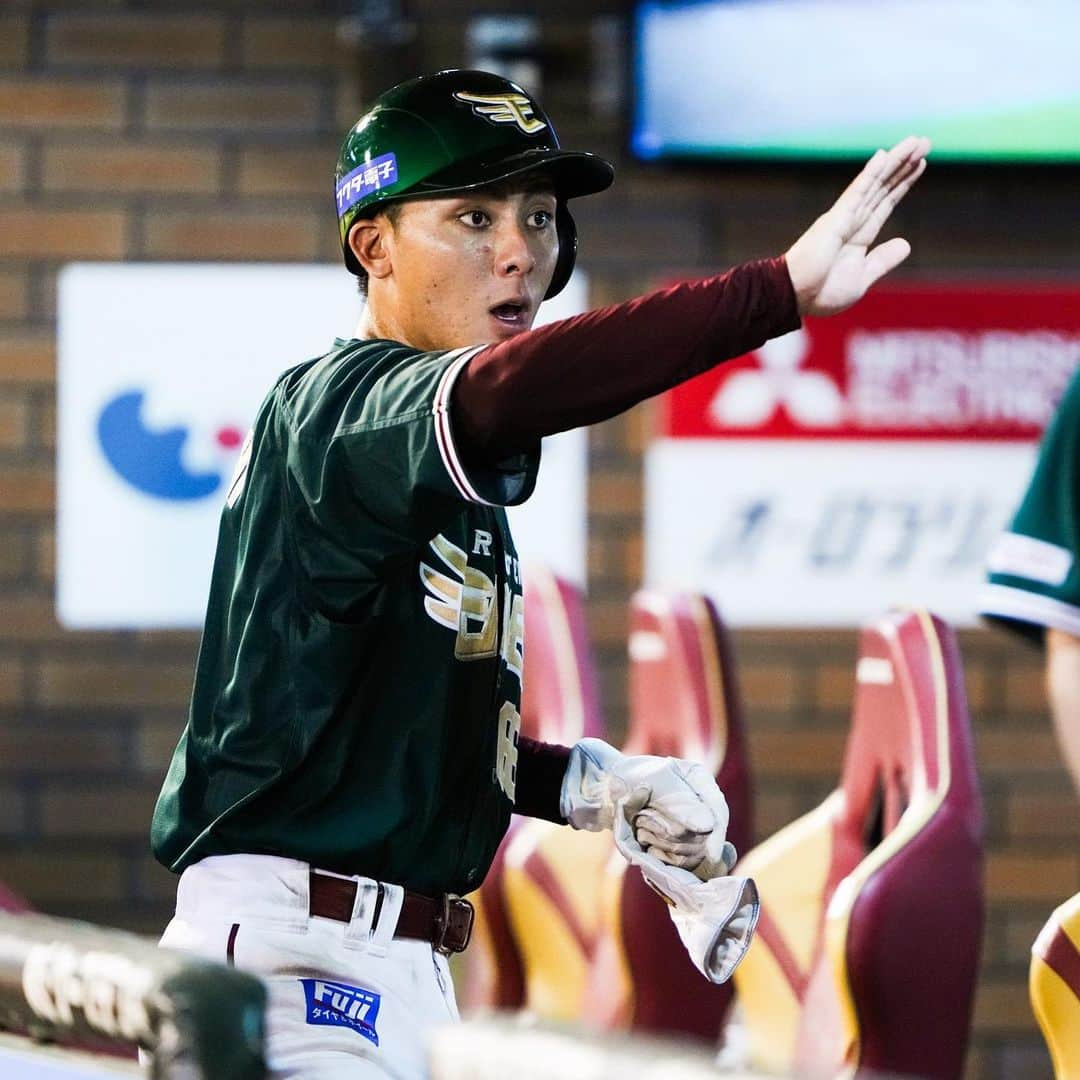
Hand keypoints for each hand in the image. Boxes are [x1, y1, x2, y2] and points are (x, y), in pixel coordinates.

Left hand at [560, 738, 735, 876]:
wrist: (606, 790)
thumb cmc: (630, 778)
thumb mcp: (656, 782)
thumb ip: (681, 804)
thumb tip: (708, 827)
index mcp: (699, 780)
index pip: (718, 812)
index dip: (717, 834)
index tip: (711, 855)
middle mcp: (699, 803)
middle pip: (703, 837)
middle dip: (671, 834)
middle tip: (641, 819)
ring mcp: (689, 826)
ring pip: (688, 852)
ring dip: (659, 842)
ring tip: (639, 824)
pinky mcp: (677, 844)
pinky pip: (675, 862)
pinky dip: (656, 854)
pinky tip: (642, 840)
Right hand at [785, 135, 930, 317]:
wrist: (794, 297)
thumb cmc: (821, 293)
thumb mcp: (861, 278)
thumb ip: (882, 260)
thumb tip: (906, 244)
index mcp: (858, 236)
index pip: (885, 203)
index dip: (902, 184)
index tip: (919, 165)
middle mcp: (852, 221)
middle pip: (883, 187)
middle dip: (904, 165)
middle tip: (925, 142)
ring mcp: (843, 217)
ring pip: (874, 184)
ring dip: (896, 162)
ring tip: (917, 141)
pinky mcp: (835, 219)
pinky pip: (857, 192)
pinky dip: (870, 174)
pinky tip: (884, 155)